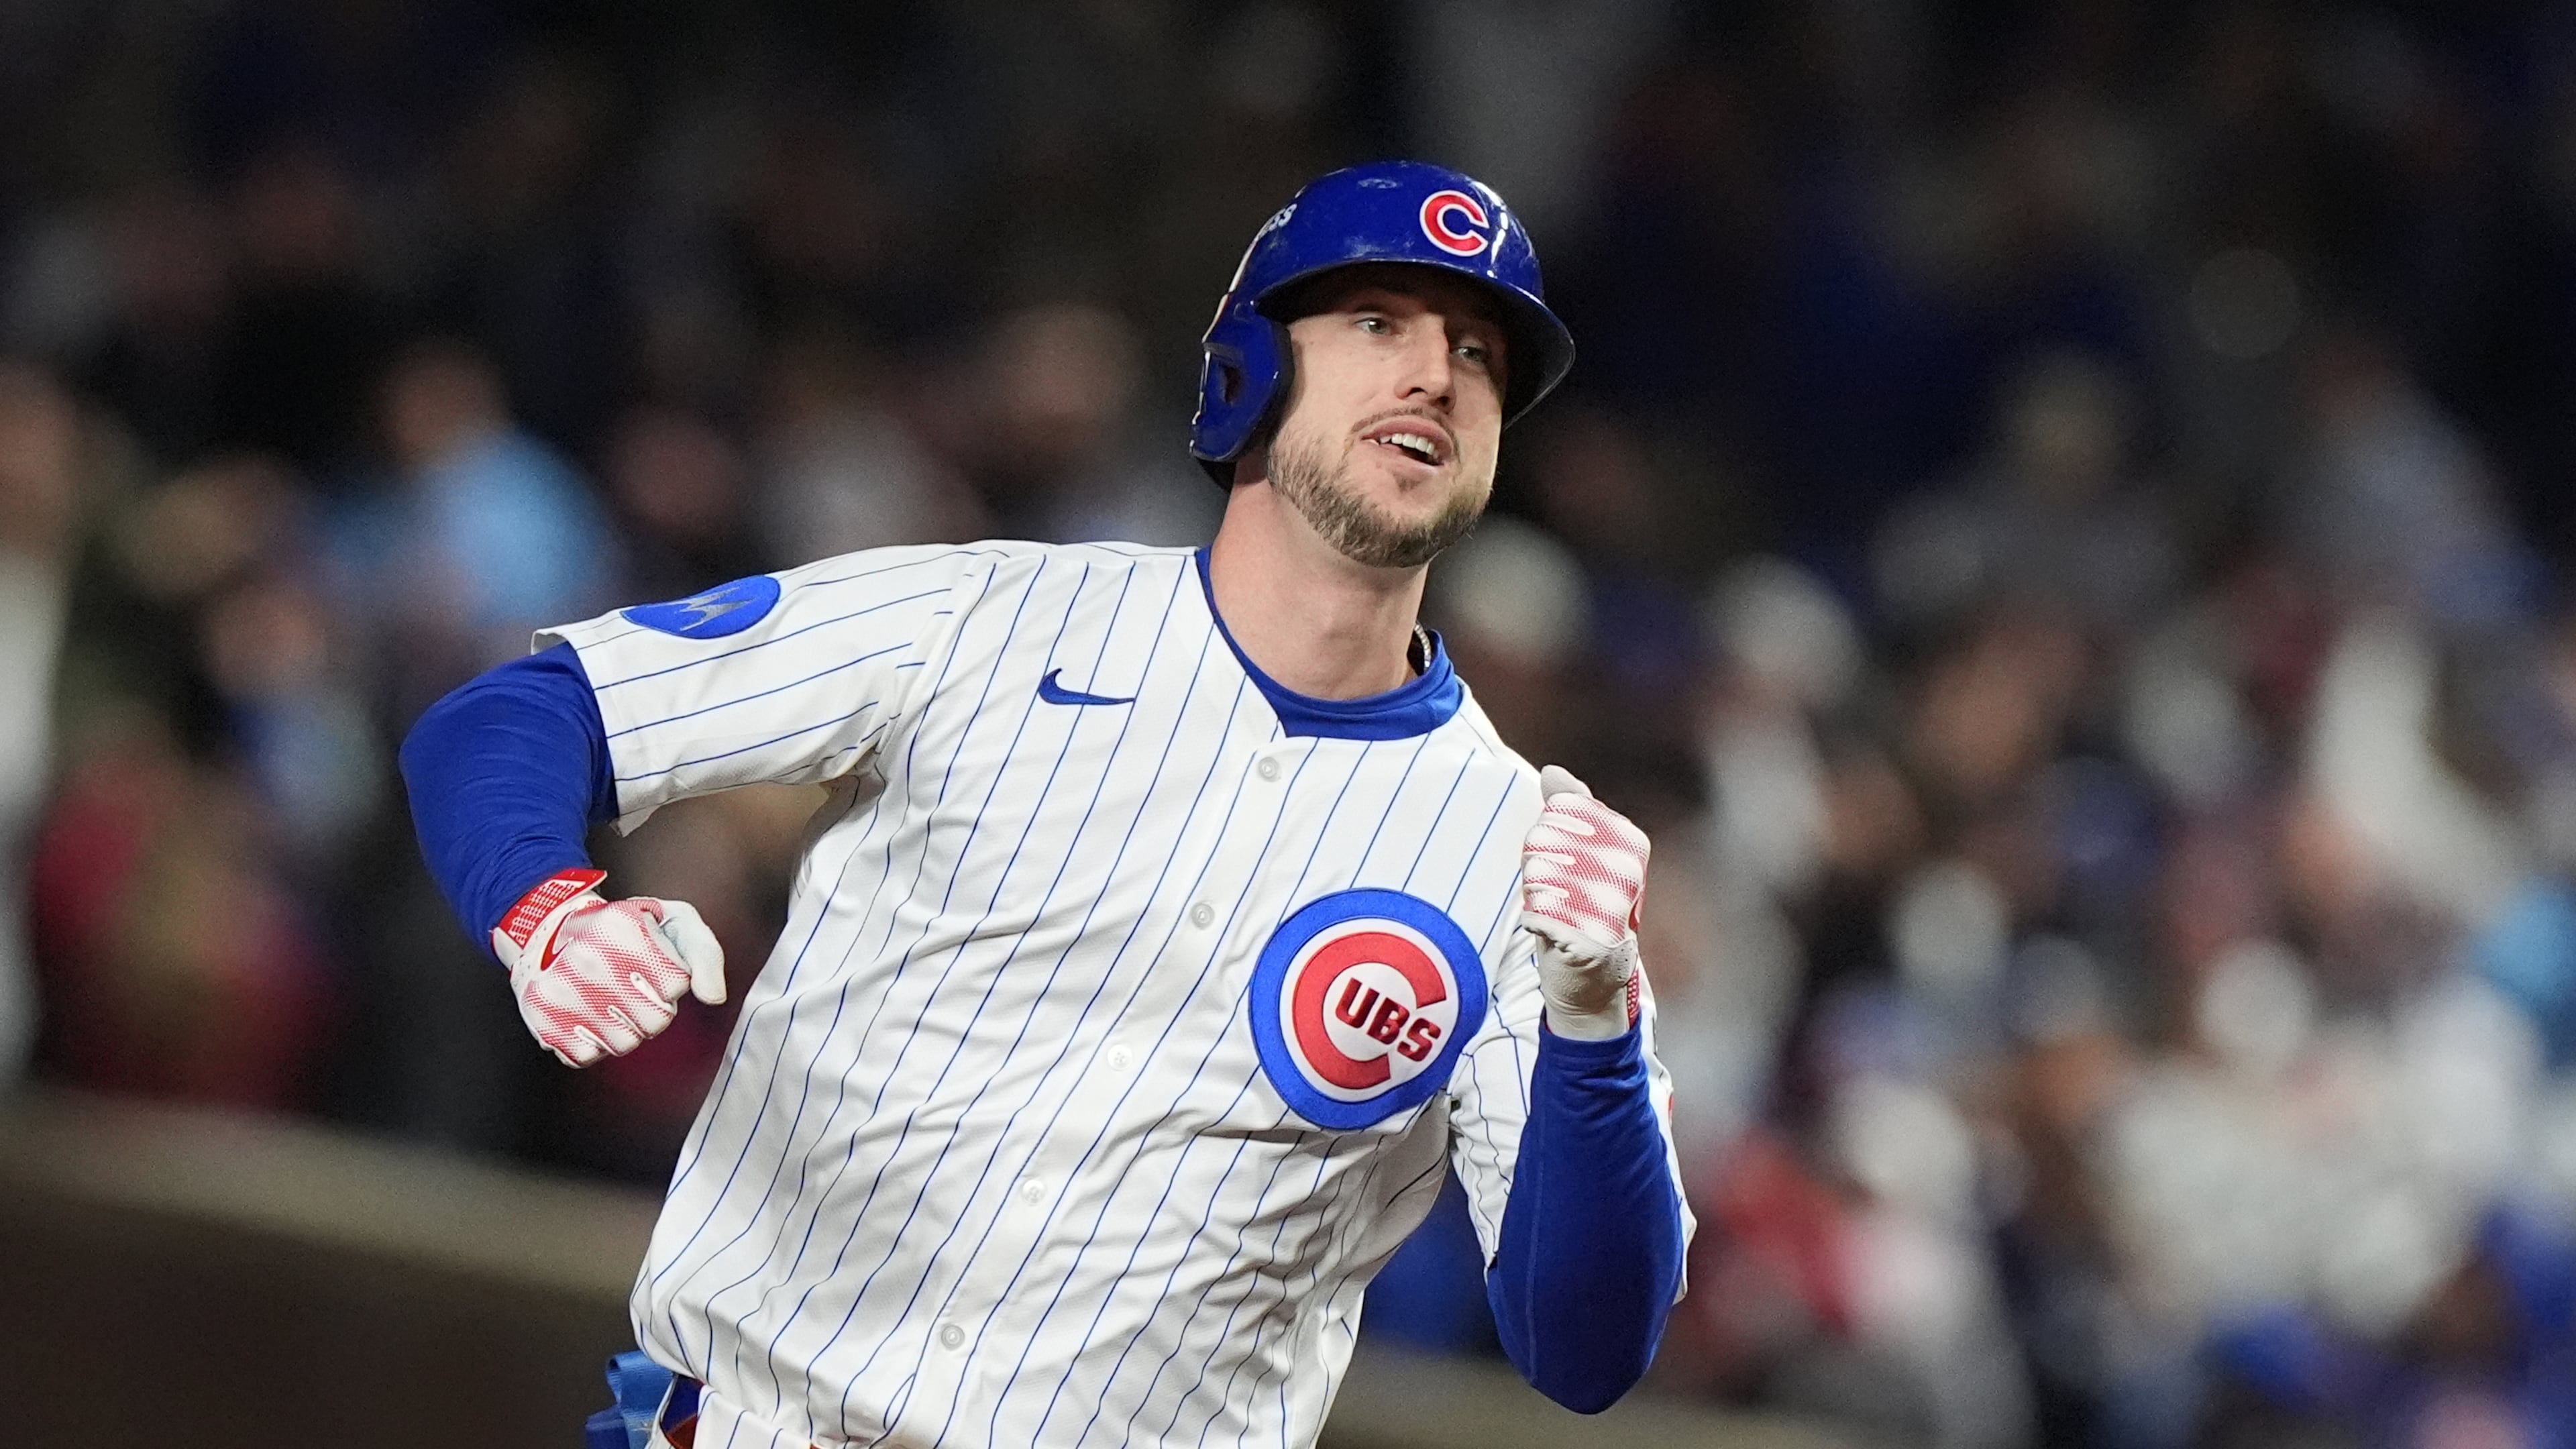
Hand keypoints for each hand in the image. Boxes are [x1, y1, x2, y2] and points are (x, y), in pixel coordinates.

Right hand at [491, 868, 726, 1066]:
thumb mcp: (674, 921)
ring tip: (609, 1000)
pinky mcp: (542, 1020)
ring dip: (625, 1028)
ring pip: (624, 1043)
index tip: (652, 964)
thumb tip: (713, 997)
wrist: (549, 929)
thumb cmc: (624, 928)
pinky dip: (593, 1043)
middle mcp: (588, 961)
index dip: (671, 979)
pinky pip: (588, 1056)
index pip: (676, 984)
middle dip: (653, 1007)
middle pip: (656, 1021)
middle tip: (632, 986)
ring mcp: (560, 993)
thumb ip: (704, 954)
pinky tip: (587, 1016)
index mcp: (622, 930)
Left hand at [1519, 766, 1648, 1040]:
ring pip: (1541, 877)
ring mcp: (1612, 908)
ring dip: (1537, 894)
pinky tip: (1546, 927)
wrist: (1593, 985)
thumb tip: (1552, 771)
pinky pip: (1539, 916)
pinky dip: (1535, 921)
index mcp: (1630, 845)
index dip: (1548, 835)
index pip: (1565, 815)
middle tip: (1554, 890)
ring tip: (1555, 908)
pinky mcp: (1591, 943)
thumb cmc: (1585, 912)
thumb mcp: (1581, 857)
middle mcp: (1628, 873)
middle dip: (1538, 865)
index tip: (1560, 859)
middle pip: (1548, 843)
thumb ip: (1571, 811)